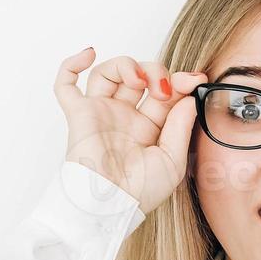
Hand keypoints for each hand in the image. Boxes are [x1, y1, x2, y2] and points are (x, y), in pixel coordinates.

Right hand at [54, 47, 206, 214]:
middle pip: (139, 77)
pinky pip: (65, 84)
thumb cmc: (140, 192)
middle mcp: (124, 118)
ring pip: (108, 73)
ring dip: (126, 65)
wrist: (110, 206)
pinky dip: (72, 64)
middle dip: (156, 72)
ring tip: (138, 81)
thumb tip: (189, 97)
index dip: (180, 82)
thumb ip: (181, 126)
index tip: (195, 80)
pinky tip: (89, 53)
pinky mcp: (79, 114)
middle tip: (165, 86)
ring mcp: (101, 114)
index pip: (164, 93)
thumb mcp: (173, 159)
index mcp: (148, 128)